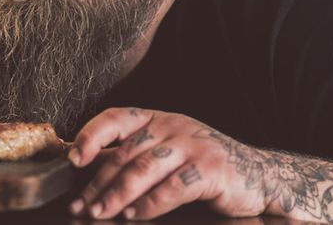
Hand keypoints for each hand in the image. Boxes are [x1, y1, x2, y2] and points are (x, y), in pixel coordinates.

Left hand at [66, 107, 267, 219]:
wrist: (260, 175)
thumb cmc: (202, 165)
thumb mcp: (166, 151)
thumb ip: (132, 157)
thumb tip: (86, 173)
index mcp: (156, 118)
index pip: (115, 118)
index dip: (90, 136)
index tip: (72, 160)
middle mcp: (172, 126)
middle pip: (124, 153)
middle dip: (97, 183)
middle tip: (81, 206)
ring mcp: (192, 145)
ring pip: (143, 169)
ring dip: (117, 195)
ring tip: (100, 213)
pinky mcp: (210, 169)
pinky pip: (172, 188)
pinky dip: (149, 204)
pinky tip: (134, 215)